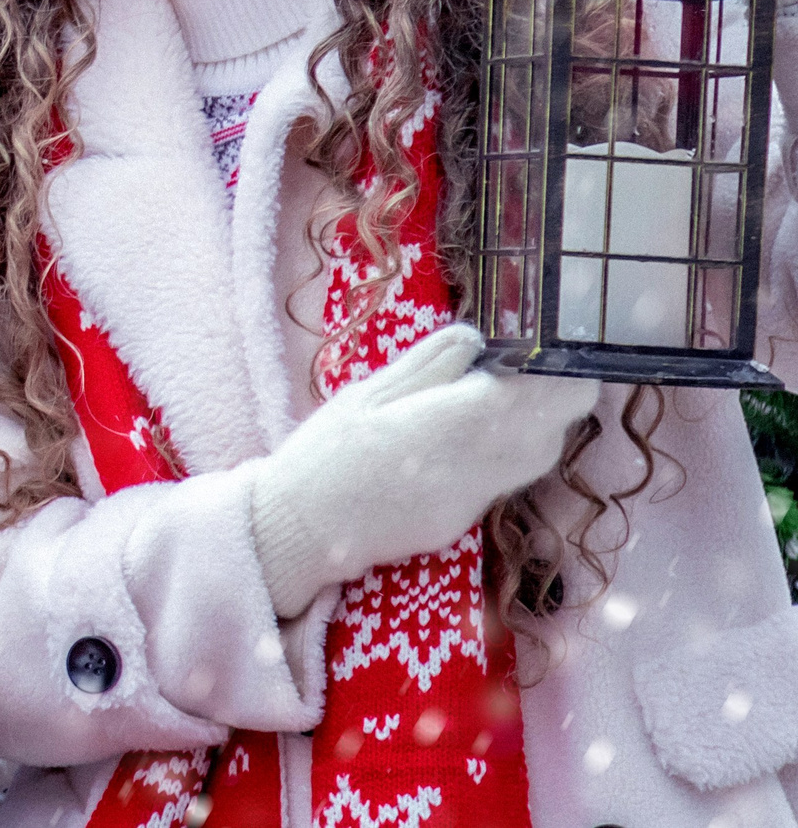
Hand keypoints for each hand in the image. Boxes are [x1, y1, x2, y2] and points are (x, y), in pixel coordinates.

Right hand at [247, 325, 597, 617]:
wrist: (305, 528)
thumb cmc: (326, 452)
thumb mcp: (368, 393)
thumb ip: (428, 365)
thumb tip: (475, 338)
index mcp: (454, 424)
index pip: (540, 394)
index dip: (561, 369)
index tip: (556, 343)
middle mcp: (480, 465)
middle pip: (554, 429)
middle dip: (560, 393)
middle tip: (540, 363)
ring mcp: (478, 498)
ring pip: (540, 457)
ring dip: (543, 422)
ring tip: (517, 392)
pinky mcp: (467, 519)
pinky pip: (509, 477)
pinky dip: (513, 449)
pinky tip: (481, 433)